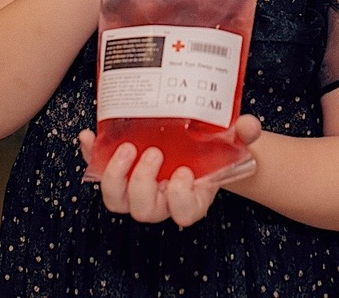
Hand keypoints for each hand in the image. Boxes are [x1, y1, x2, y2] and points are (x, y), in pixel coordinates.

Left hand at [78, 115, 261, 227]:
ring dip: (115, 176)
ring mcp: (137, 191)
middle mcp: (162, 201)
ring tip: (125, 148)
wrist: (196, 141)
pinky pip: (99, 173)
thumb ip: (243, 134)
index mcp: (192, 198)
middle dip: (144, 183)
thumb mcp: (232, 138)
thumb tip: (249, 125)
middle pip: (146, 210)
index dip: (180, 199)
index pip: (185, 213)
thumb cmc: (214, 147)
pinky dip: (91, 157)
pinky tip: (89, 136)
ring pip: (118, 202)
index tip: (184, 173)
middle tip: (152, 154)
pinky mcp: (119, 175)